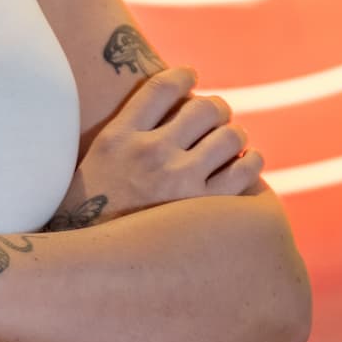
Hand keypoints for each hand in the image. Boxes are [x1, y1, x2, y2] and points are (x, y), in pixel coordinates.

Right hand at [80, 65, 263, 220]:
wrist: (91, 267)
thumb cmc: (92, 215)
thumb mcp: (95, 165)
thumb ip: (124, 135)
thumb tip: (165, 110)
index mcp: (118, 138)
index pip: (161, 86)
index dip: (182, 75)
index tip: (190, 75)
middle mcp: (149, 153)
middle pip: (203, 107)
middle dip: (216, 108)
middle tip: (216, 116)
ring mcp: (178, 181)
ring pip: (230, 135)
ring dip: (235, 133)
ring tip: (231, 140)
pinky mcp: (204, 210)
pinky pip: (245, 170)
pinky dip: (250, 161)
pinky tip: (245, 164)